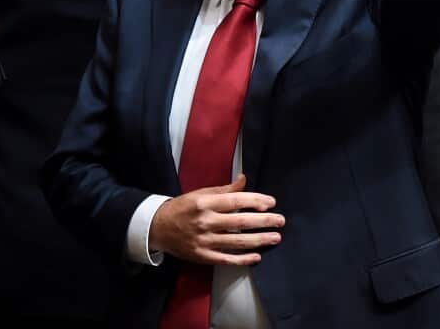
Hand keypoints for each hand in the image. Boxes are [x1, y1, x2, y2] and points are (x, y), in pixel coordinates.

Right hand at [149, 174, 283, 265]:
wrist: (158, 228)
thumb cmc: (183, 208)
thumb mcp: (201, 194)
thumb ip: (224, 190)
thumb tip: (244, 180)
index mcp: (204, 203)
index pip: (235, 201)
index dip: (255, 201)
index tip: (271, 203)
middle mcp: (205, 222)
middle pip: (240, 222)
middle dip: (263, 221)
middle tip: (281, 221)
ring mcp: (204, 241)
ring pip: (236, 242)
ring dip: (259, 240)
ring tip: (275, 237)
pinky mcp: (202, 256)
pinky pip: (226, 259)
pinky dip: (242, 259)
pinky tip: (256, 256)